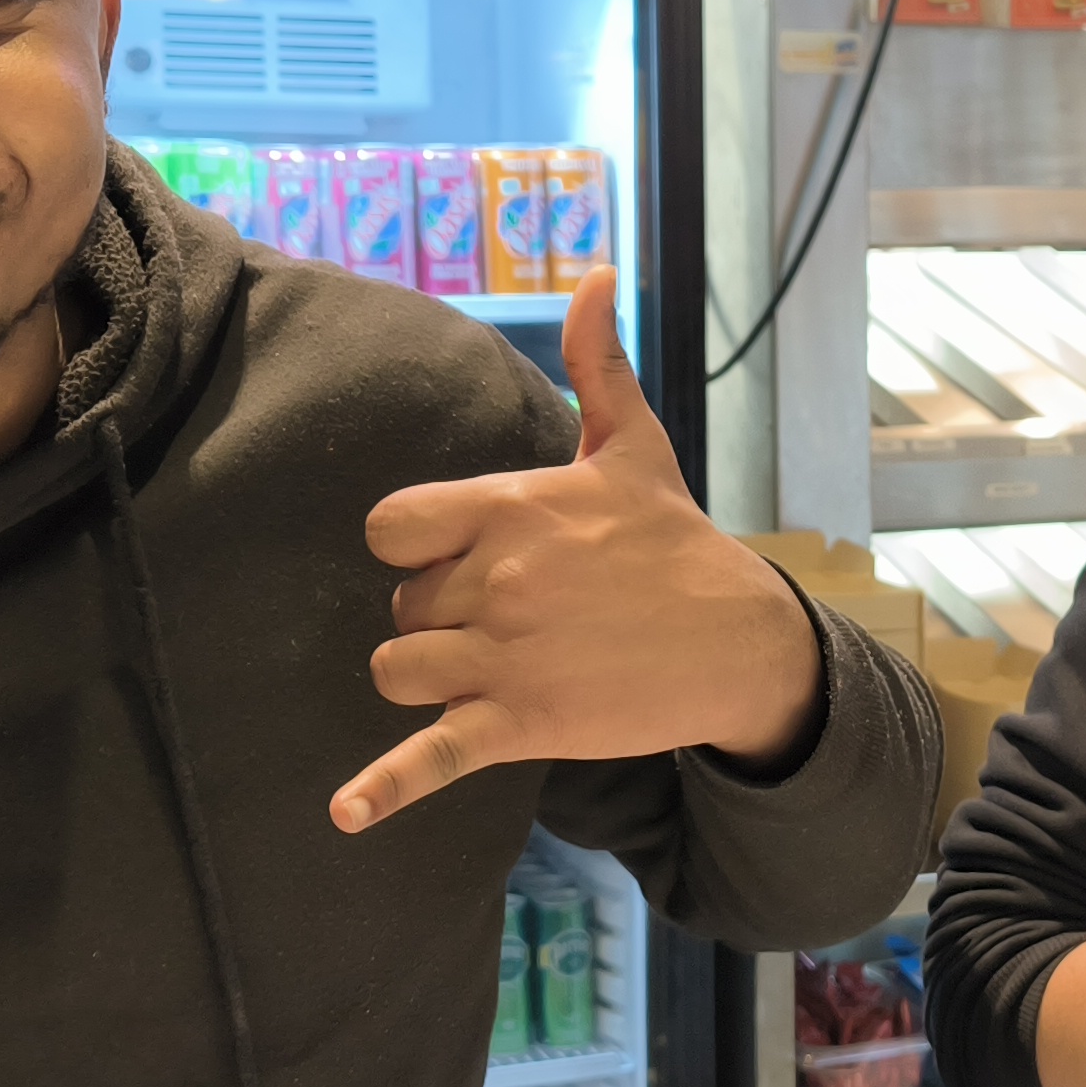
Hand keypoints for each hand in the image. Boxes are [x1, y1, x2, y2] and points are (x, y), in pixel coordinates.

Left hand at [334, 271, 823, 832]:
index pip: (391, 529)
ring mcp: (505, 657)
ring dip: (426, 676)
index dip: (415, 548)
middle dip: (440, 615)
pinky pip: (430, 756)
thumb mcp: (632, 448)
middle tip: (511, 617)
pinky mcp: (520, 725)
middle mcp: (497, 580)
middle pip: (401, 605)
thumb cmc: (676, 543)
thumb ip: (597, 365)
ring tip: (483, 672)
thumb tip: (596, 273)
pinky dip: (383, 789)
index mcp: (510, 508)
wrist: (740, 641)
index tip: (462, 556)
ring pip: (398, 670)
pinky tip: (346, 813)